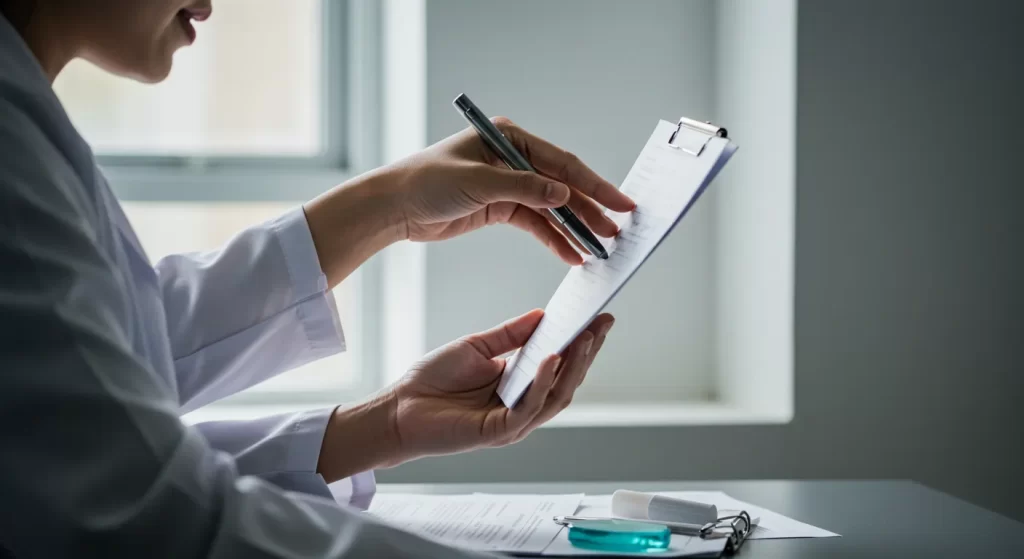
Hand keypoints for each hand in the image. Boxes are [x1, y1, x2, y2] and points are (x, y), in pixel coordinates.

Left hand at [386, 119, 635, 263]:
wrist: (394, 207)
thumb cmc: (426, 182)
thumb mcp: (478, 182)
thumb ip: (524, 187)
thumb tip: (564, 193)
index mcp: (510, 138)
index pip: (562, 161)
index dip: (593, 183)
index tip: (619, 201)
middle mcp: (513, 158)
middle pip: (562, 185)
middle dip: (589, 210)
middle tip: (615, 231)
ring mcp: (508, 184)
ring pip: (551, 208)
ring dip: (574, 228)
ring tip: (598, 249)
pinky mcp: (500, 208)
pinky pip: (535, 224)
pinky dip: (553, 239)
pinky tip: (570, 254)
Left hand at [388, 309, 614, 460]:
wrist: (399, 408)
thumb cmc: (433, 381)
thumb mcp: (477, 348)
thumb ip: (510, 335)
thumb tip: (543, 315)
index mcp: (519, 384)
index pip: (560, 363)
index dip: (581, 342)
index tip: (599, 317)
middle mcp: (523, 405)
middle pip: (567, 381)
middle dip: (587, 352)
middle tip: (601, 324)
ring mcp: (514, 422)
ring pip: (557, 397)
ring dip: (573, 367)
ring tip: (584, 337)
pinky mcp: (500, 432)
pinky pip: (530, 408)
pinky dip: (543, 383)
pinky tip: (550, 358)